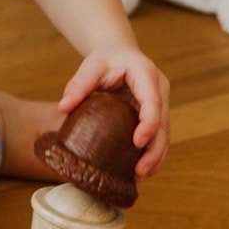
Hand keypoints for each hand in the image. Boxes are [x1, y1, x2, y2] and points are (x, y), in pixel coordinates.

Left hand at [59, 48, 169, 178]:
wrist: (118, 52)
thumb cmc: (105, 59)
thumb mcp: (91, 66)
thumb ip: (79, 84)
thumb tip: (63, 108)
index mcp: (146, 75)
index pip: (153, 102)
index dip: (149, 123)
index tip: (138, 142)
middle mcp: (159, 90)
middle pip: (164, 123)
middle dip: (155, 150)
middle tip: (140, 171)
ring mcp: (161, 103)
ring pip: (165, 134)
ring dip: (156, 157)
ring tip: (141, 176)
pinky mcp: (156, 115)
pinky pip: (158, 136)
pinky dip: (152, 154)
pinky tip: (141, 171)